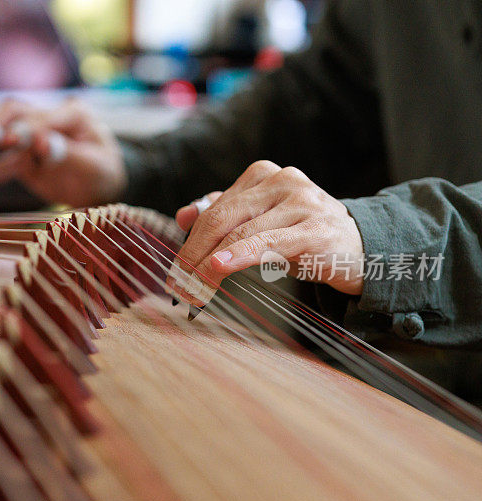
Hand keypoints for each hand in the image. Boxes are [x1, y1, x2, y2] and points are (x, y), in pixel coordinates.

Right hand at [0, 98, 126, 206]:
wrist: (103, 187)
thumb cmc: (103, 172)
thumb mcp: (95, 165)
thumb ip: (67, 153)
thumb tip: (42, 143)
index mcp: (73, 113)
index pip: (46, 120)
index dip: (33, 131)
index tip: (24, 145)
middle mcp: (49, 118)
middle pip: (17, 116)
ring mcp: (33, 136)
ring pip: (3, 133)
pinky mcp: (23, 157)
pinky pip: (4, 162)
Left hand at [169, 161, 363, 304]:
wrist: (363, 248)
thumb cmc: (303, 235)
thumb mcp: (261, 221)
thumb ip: (224, 213)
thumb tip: (182, 215)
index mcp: (264, 174)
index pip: (214, 209)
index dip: (191, 241)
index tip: (175, 270)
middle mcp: (283, 181)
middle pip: (222, 217)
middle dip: (194, 253)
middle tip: (178, 284)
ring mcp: (302, 203)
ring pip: (240, 233)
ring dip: (209, 265)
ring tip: (193, 289)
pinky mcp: (316, 229)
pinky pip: (267, 243)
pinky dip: (238, 256)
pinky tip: (217, 268)